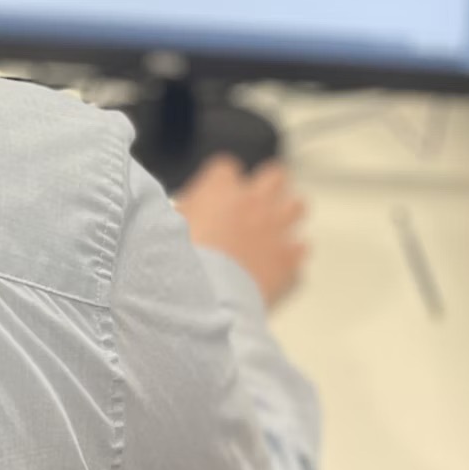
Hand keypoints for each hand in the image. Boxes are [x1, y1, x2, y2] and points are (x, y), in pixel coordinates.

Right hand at [175, 155, 307, 308]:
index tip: (217, 196)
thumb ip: (182, 215)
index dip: (222, 183)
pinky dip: (290, 258)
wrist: (204, 300)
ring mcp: (277, 229)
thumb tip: (181, 214)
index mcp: (220, 190)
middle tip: (258, 204)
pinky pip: (300, 251)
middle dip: (269, 186)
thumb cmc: (180, 265)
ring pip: (298, 205)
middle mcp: (254, 202)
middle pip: (274, 175)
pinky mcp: (291, 259)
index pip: (226, 169)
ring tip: (274, 231)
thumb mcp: (168, 230)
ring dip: (288, 215)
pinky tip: (277, 268)